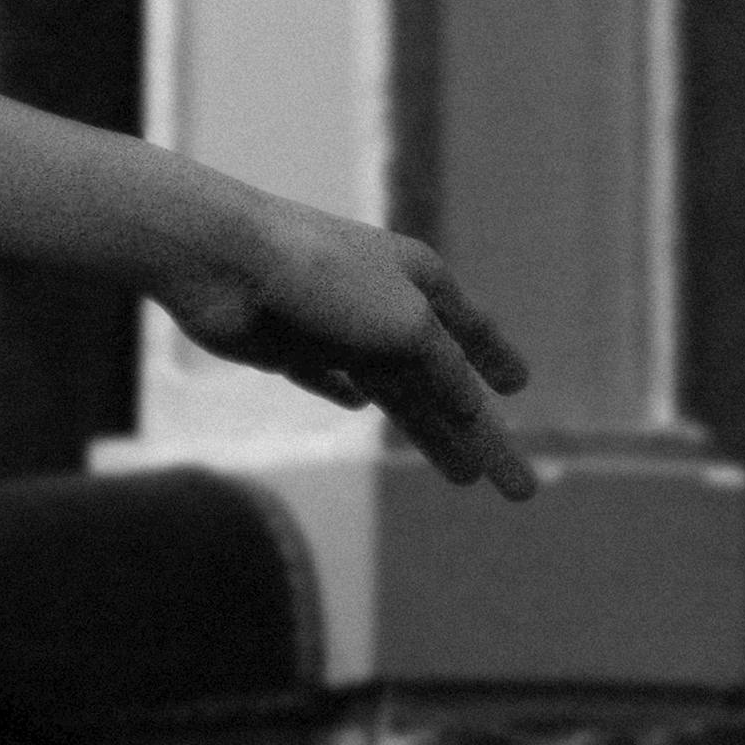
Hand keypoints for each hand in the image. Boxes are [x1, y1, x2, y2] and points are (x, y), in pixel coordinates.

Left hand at [156, 178, 540, 498]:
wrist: (224, 259)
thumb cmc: (327, 279)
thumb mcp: (408, 326)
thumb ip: (444, 370)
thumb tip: (471, 409)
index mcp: (420, 280)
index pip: (472, 329)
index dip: (496, 358)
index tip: (520, 387)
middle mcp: (381, 301)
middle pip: (441, 380)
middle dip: (479, 432)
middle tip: (518, 486)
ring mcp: (334, 326)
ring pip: (394, 390)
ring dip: (428, 431)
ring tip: (461, 477)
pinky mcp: (287, 346)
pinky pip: (326, 374)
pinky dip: (342, 389)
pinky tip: (357, 405)